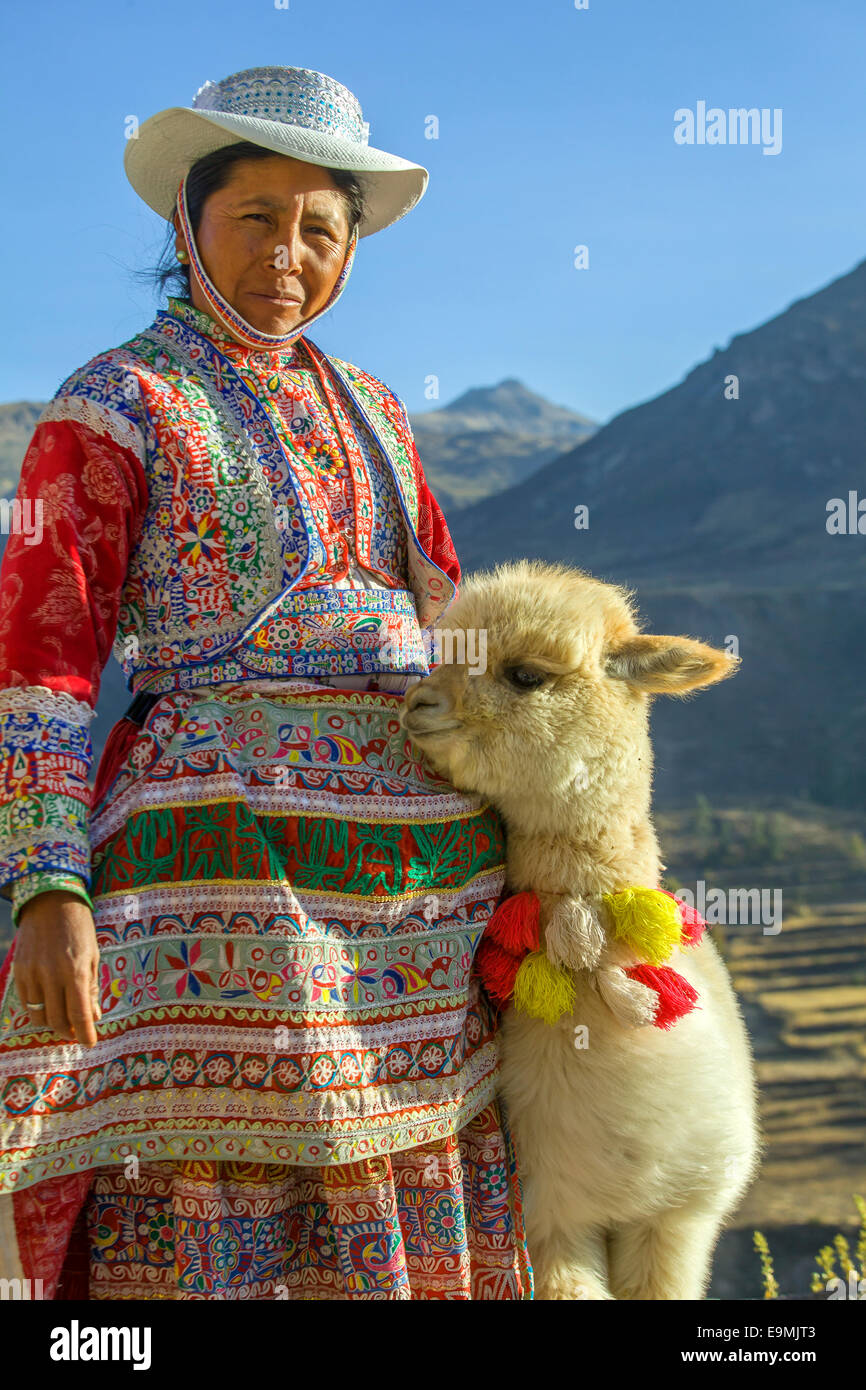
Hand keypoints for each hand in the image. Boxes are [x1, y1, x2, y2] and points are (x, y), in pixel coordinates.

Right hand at [14, 892, 100, 1046]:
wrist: (50, 902)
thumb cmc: (78, 928)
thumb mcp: (92, 955)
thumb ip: (90, 988)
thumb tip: (93, 1017)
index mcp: (74, 971)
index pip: (79, 1013)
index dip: (85, 1033)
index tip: (90, 1043)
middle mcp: (51, 975)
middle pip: (56, 1019)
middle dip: (68, 1032)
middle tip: (76, 1034)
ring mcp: (31, 974)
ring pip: (38, 1015)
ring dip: (51, 1023)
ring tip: (62, 1021)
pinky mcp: (18, 971)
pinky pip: (26, 1002)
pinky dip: (37, 1009)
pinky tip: (48, 1005)